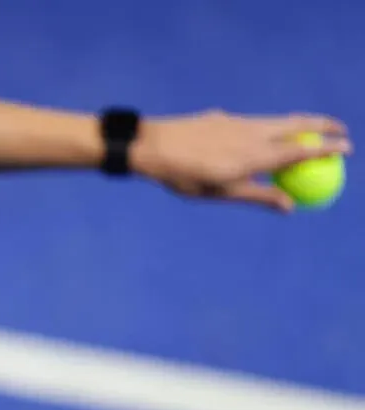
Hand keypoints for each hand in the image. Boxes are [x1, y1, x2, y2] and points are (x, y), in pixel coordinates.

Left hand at [130, 110, 351, 211]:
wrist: (151, 146)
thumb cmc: (184, 177)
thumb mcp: (220, 193)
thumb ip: (257, 196)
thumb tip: (290, 206)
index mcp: (254, 154)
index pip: (302, 148)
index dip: (328, 148)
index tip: (348, 149)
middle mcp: (251, 132)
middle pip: (296, 124)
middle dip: (322, 124)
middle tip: (340, 130)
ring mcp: (237, 121)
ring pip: (275, 120)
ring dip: (297, 123)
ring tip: (309, 132)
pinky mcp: (222, 117)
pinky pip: (254, 122)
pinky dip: (268, 128)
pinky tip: (259, 138)